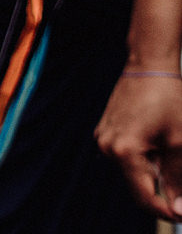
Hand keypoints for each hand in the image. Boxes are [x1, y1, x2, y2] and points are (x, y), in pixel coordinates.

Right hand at [96, 71, 181, 216]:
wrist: (150, 66)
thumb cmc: (168, 100)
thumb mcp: (180, 143)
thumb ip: (178, 179)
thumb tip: (178, 208)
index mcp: (124, 151)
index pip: (144, 196)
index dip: (166, 210)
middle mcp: (108, 146)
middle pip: (137, 184)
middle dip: (162, 188)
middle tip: (181, 176)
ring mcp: (104, 137)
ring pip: (132, 169)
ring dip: (153, 170)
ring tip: (171, 148)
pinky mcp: (106, 130)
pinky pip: (126, 154)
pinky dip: (144, 157)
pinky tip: (159, 141)